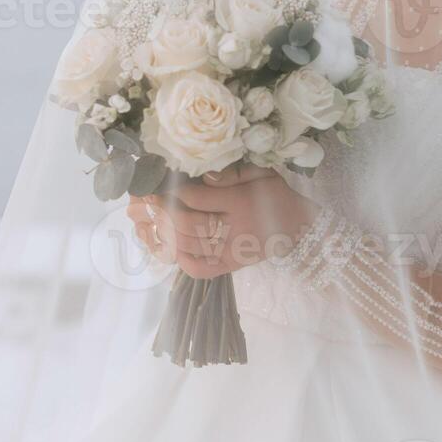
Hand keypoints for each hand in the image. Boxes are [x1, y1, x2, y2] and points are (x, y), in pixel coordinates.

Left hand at [126, 163, 320, 279]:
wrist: (300, 228)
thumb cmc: (277, 195)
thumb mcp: (262, 173)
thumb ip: (232, 172)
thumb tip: (201, 176)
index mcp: (241, 203)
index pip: (196, 198)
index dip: (171, 191)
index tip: (153, 183)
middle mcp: (234, 230)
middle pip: (187, 224)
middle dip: (160, 211)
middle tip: (141, 201)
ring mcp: (231, 252)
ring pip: (188, 245)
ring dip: (163, 233)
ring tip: (146, 219)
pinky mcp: (231, 266)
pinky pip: (200, 269)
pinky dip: (181, 260)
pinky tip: (170, 246)